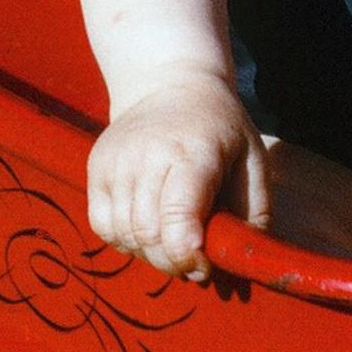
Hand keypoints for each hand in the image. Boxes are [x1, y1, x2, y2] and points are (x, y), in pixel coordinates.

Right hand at [87, 75, 270, 279]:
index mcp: (191, 153)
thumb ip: (254, 209)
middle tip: (193, 262)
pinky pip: (103, 226)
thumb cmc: (219, 128)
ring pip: (124, 235)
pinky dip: (125, 241)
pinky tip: (147, 232)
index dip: (187, 255)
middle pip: (149, 234)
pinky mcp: (96, 168)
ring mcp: (115, 162)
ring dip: (150, 255)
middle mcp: (146, 156)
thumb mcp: (252, 157)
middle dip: (173, 262)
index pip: (176, 217)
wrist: (169, 85)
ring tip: (172, 244)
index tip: (204, 266)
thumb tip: (244, 258)